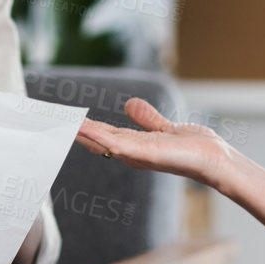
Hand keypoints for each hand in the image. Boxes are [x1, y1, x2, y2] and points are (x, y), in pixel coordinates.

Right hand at [74, 98, 232, 186]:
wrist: (215, 159)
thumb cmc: (195, 148)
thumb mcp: (164, 128)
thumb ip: (147, 119)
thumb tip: (129, 104)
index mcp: (134, 146)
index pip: (104, 134)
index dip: (84, 126)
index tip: (64, 117)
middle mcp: (131, 153)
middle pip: (98, 140)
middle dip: (75, 131)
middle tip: (49, 120)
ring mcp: (136, 155)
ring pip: (102, 142)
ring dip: (81, 133)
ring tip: (60, 122)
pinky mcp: (144, 154)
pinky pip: (117, 144)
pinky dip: (99, 137)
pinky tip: (83, 129)